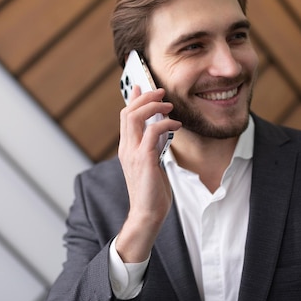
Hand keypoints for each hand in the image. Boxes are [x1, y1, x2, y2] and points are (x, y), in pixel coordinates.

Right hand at [116, 86, 180, 261]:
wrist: (147, 213)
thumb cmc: (151, 191)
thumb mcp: (150, 163)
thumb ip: (151, 146)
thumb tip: (157, 130)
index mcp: (125, 148)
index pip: (125, 116)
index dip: (133, 99)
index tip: (143, 87)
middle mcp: (125, 148)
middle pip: (128, 112)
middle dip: (145, 98)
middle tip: (161, 93)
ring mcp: (133, 153)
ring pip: (135, 117)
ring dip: (153, 107)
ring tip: (168, 106)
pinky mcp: (144, 160)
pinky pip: (152, 132)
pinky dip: (165, 124)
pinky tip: (176, 125)